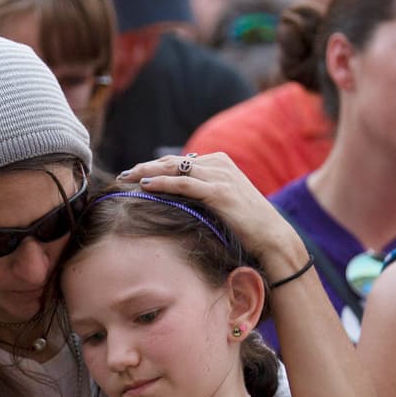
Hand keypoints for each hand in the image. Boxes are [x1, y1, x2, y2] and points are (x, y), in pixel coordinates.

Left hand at [116, 152, 305, 278]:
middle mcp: (219, 164)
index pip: (180, 161)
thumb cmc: (248, 224)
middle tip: (123, 175)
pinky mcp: (219, 192)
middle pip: (173, 161)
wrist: (272, 235)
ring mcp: (220, 176)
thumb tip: (181, 197)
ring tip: (127, 178)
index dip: (155, 166)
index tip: (135, 174)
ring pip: (175, 169)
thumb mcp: (225, 201)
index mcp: (220, 162)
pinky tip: (145, 186)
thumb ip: (206, 192)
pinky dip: (163, 183)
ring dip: (147, 172)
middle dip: (145, 167)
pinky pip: (184, 184)